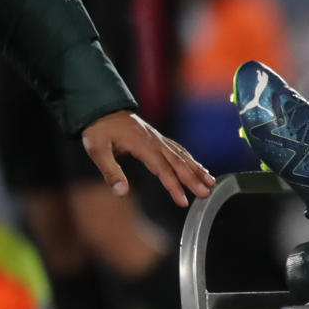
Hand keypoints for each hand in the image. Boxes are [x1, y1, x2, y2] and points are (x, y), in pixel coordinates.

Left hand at [80, 110, 214, 205]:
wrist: (102, 108)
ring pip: (183, 156)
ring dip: (197, 170)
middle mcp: (156, 142)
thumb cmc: (99, 129)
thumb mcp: (96, 150)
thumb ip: (110, 171)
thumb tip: (121, 192)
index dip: (174, 186)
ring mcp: (159, 139)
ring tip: (211, 182)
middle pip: (179, 163)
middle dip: (194, 179)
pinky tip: (198, 167)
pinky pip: (179, 150)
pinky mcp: (158, 139)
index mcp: (143, 146)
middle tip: (206, 193)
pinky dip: (191, 159)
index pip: (163, 169)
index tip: (183, 200)